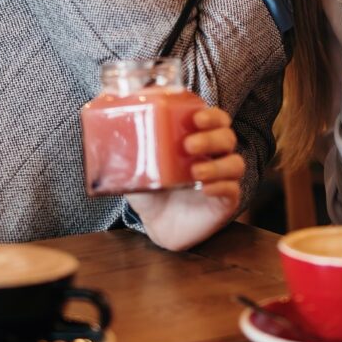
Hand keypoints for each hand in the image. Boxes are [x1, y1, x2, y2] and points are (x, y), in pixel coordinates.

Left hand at [125, 107, 244, 251]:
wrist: (157, 225)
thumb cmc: (153, 190)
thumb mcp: (138, 167)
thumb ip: (129, 149)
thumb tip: (105, 128)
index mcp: (199, 139)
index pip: (216, 119)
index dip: (211, 116)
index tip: (195, 117)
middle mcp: (215, 156)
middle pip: (227, 137)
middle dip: (211, 138)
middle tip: (189, 145)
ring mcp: (223, 178)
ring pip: (235, 163)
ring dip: (217, 165)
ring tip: (195, 172)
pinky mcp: (226, 201)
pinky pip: (232, 190)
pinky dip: (221, 186)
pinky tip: (205, 189)